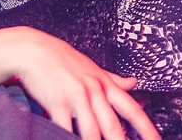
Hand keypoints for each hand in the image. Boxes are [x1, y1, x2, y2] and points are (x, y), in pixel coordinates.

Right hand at [13, 28, 159, 139]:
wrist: (34, 50)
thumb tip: (134, 82)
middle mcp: (95, 91)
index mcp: (106, 84)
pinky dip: (68, 138)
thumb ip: (114, 79)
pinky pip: (66, 129)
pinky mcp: (57, 102)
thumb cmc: (63, 60)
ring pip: (92, 132)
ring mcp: (77, 97)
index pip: (132, 109)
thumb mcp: (93, 68)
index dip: (147, 128)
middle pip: (113, 126)